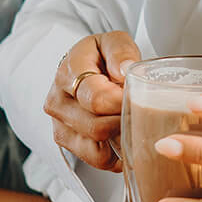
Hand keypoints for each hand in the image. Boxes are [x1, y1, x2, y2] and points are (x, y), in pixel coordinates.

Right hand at [44, 32, 141, 170]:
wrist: (82, 67)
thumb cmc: (101, 56)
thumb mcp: (113, 41)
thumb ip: (120, 51)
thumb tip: (124, 70)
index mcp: (69, 72)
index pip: (96, 100)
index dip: (123, 104)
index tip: (140, 99)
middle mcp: (57, 100)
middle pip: (96, 127)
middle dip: (125, 123)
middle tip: (144, 114)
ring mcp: (59, 124)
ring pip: (95, 149)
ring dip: (121, 141)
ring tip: (134, 125)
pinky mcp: (66, 141)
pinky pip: (96, 159)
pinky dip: (116, 156)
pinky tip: (126, 140)